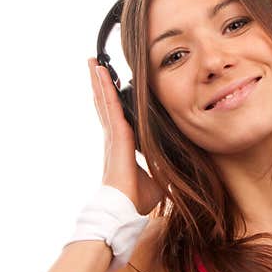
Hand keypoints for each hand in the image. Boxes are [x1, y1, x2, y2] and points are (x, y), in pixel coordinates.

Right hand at [88, 57, 162, 214]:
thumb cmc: (136, 197)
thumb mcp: (157, 178)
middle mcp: (114, 137)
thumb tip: (178, 170)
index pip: (116, 116)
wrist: (124, 208)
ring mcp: (113, 135)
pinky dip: (105, 88)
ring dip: (99, 81)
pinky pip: (110, 106)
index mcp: (122, 145)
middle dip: (101, 85)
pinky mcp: (115, 135)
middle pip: (106, 104)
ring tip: (93, 63)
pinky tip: (100, 73)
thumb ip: (163, 169)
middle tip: (96, 66)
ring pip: (105, 101)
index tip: (109, 86)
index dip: (111, 100)